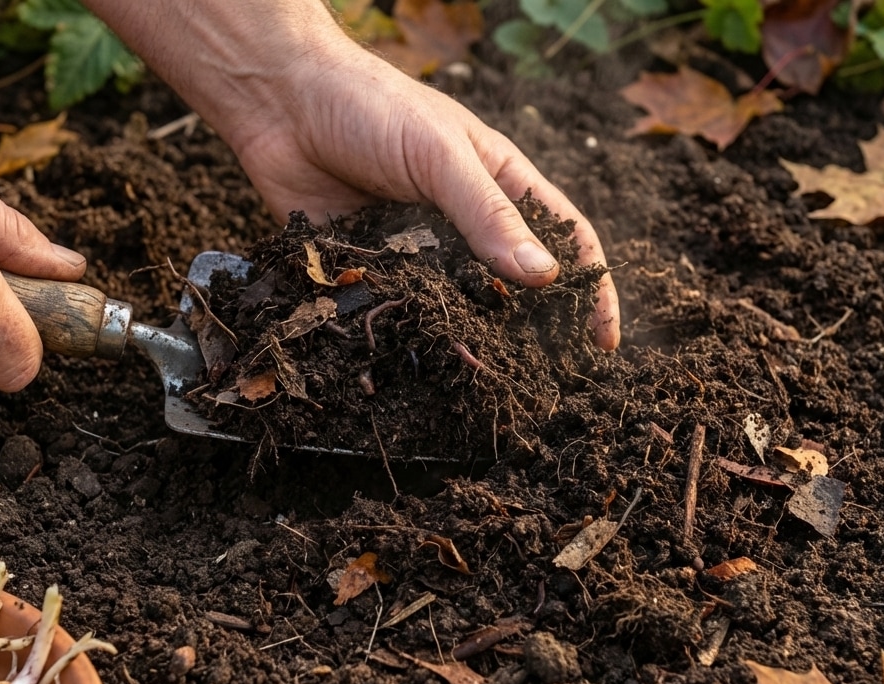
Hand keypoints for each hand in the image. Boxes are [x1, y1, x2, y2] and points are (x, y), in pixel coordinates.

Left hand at [225, 48, 620, 349]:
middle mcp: (464, 220)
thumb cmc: (369, 106)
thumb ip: (486, 215)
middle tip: (546, 378)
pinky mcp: (373, 267)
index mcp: (500, 182)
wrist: (279, 103)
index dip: (590, 287)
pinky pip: (399, 308)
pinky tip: (417, 360)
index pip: (564, 239)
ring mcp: (419, 247)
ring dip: (470, 337)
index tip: (603, 340)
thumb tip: (544, 277)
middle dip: (532, 327)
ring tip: (484, 380)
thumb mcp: (439, 155)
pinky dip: (409, 332)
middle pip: (512, 283)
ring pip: (457, 304)